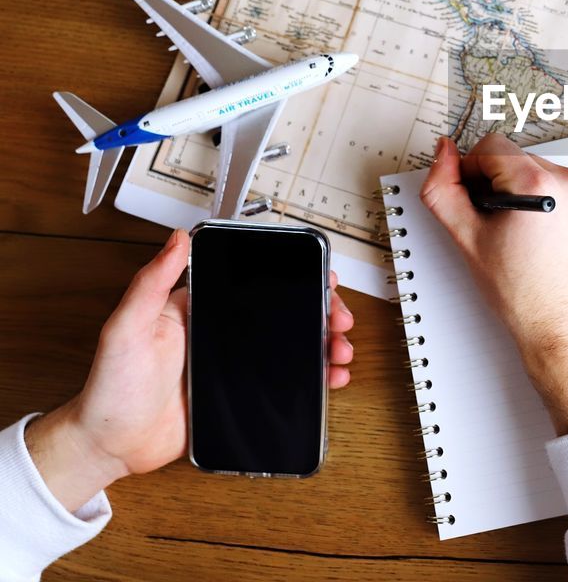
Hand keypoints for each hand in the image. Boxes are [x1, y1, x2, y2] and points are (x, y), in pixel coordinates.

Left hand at [25, 228, 356, 511]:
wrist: (111, 445)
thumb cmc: (111, 387)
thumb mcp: (126, 327)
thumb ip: (151, 282)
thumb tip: (177, 239)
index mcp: (200, 309)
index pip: (257, 284)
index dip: (295, 279)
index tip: (321, 278)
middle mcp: (222, 334)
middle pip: (286, 313)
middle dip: (321, 312)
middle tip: (339, 320)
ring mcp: (234, 366)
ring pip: (293, 347)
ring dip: (324, 345)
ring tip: (339, 352)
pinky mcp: (240, 397)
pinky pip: (286, 384)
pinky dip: (313, 380)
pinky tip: (328, 379)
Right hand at [422, 134, 567, 433]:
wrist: (566, 327)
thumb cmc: (525, 295)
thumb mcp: (468, 239)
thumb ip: (443, 190)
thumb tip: (443, 154)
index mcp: (539, 184)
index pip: (490, 146)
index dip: (469, 171)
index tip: (471, 201)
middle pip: (513, 156)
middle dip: (494, 183)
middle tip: (491, 224)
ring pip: (534, 170)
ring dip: (517, 190)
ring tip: (515, 233)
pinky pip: (556, 184)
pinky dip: (540, 199)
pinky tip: (534, 234)